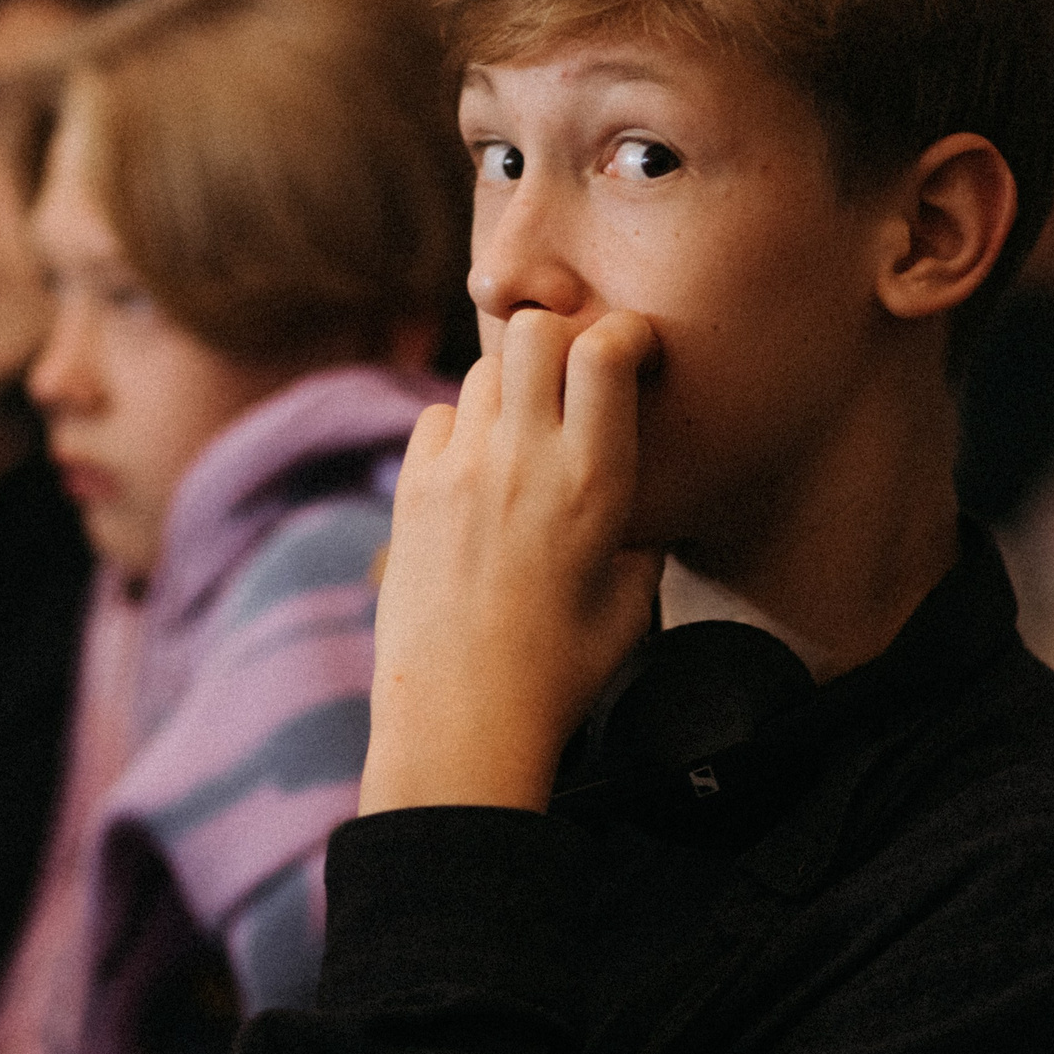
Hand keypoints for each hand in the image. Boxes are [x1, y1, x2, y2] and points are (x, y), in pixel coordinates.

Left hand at [359, 308, 663, 814]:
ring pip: (484, 370)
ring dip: (512, 387)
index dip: (623, 335)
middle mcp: (524, 460)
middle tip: (573, 381)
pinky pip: (438, 416)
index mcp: (594, 482)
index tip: (633, 357)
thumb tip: (641, 505)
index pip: (604, 350)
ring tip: (525, 437)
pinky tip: (477, 473)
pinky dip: (462, 429)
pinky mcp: (412, 492)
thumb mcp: (632, 601)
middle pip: (534, 332)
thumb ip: (642, 534)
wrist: (461, 721)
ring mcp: (460, 471)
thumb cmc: (560, 673)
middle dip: (560, 340)